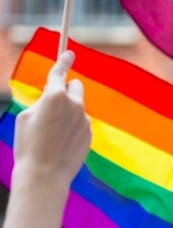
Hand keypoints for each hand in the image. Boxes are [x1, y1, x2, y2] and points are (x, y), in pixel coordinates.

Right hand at [13, 50, 90, 185]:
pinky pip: (81, 123)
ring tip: (52, 133)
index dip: (64, 61)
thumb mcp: (26, 117)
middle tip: (53, 102)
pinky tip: (61, 143)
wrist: (44, 175)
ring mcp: (85, 119)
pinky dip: (73, 127)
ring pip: (78, 107)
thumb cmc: (29, 145)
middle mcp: (75, 104)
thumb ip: (42, 101)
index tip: (69, 52)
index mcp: (55, 96)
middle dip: (67, 89)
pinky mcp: (90, 132)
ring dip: (68, 112)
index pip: (60, 72)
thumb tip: (52, 96)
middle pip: (75, 86)